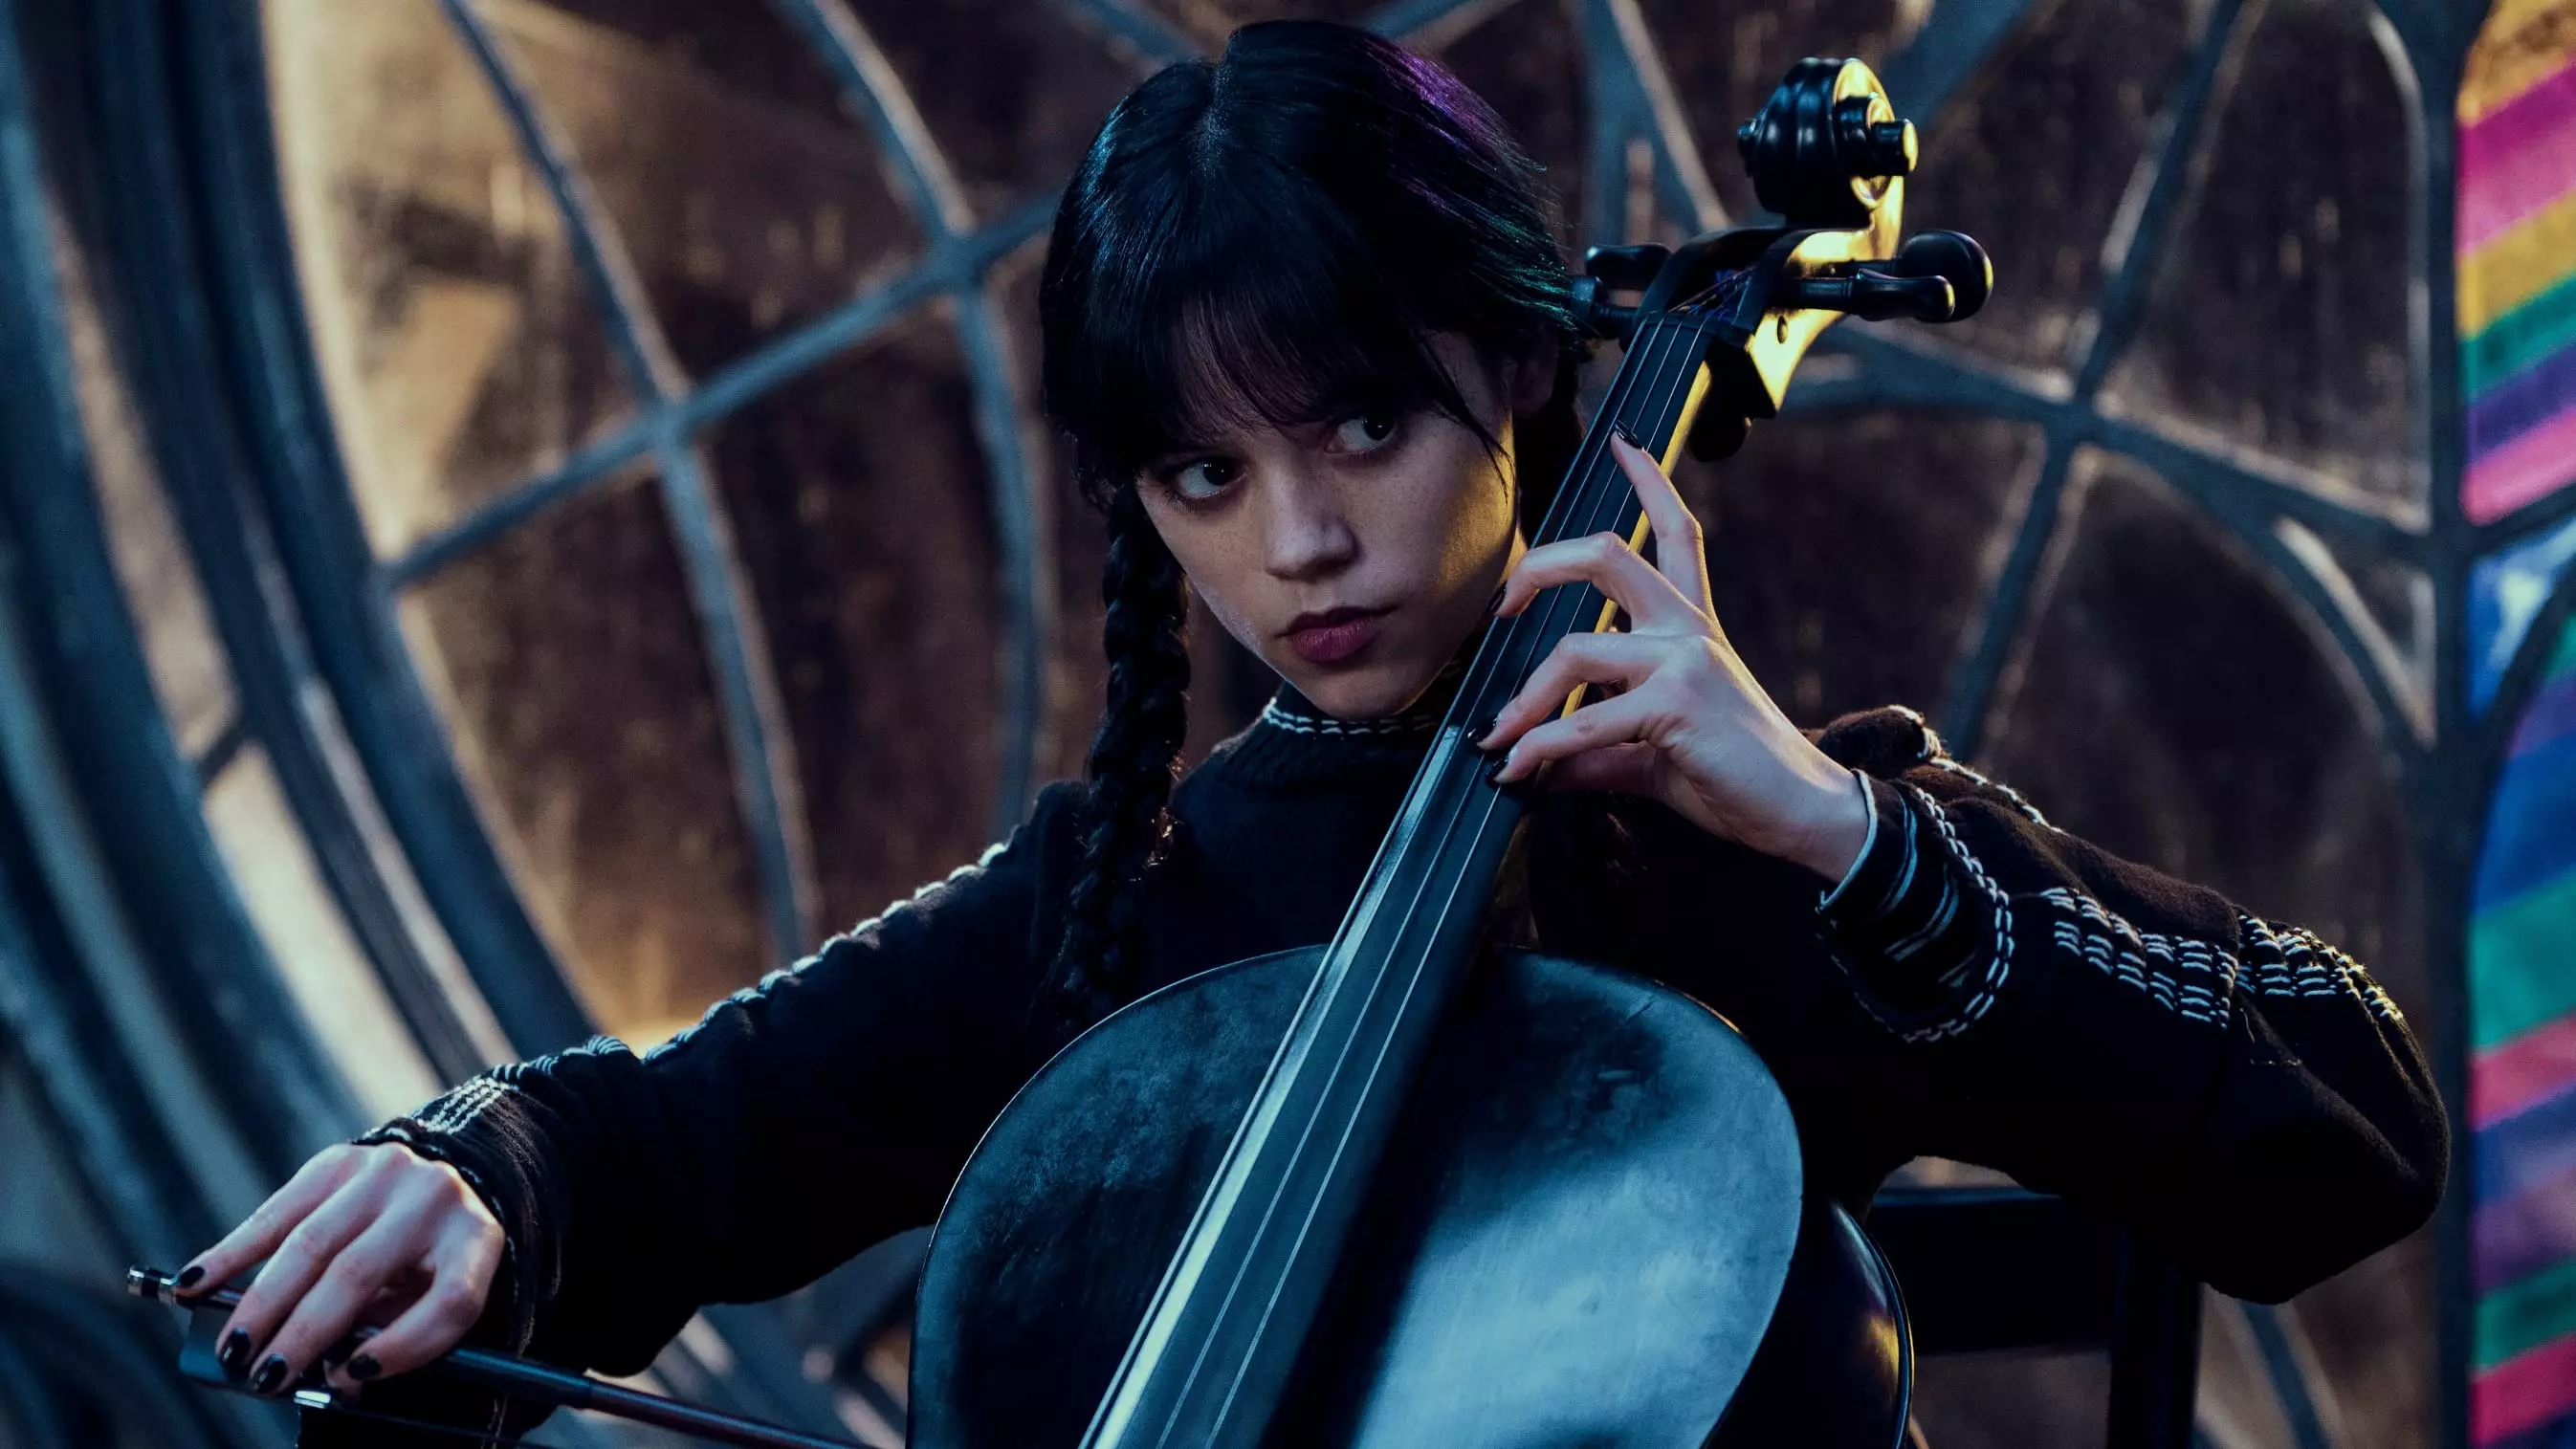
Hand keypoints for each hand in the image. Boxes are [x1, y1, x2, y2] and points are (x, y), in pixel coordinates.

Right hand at [174, 1141, 502, 1394]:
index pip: (448, 1302)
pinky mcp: (339, 1161)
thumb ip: (395, 1328)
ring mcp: (385, 1171)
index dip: (403, 1347)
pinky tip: (194, 1282)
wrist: (449, 1172)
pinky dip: (231, 1252)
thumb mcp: (436, 1293)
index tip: (352, 1376)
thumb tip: (333, 1370)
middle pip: (359, 1273)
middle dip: (304, 1333)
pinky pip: (276, 1212)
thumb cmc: (434, 1258)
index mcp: (475, 1240)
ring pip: (310, 1244)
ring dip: (261, 1303)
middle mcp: (434, 1197)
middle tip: (264, 1378)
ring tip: (232, 1349)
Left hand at [1478, 432, 1870, 881]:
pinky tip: (1517, 770)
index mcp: (1692, 627)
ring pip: (1574, 649)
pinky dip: (1538, 748)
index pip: (1677, 533)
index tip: (1621, 440)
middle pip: (1607, 553)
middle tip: (1501, 607)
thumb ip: (1594, 748)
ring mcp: (1683, 661)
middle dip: (1539, 568)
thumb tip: (1535, 764)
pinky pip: (1583, 722)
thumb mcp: (1652, 753)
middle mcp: (1687, 629)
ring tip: (1498, 738)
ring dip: (1522, 700)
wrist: (1799, 811)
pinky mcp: (1676, 705)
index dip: (1648, 479)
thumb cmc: (1734, 777)